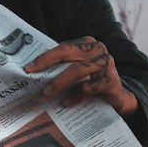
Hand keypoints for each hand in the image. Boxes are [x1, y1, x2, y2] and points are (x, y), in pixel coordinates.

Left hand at [24, 37, 138, 116]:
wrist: (118, 98)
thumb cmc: (93, 82)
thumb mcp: (78, 71)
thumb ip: (63, 67)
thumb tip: (36, 74)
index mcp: (87, 44)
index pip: (62, 47)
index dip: (44, 57)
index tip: (29, 67)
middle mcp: (97, 49)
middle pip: (68, 54)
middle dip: (48, 64)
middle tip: (33, 77)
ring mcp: (106, 63)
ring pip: (77, 70)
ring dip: (59, 82)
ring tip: (46, 93)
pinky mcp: (111, 80)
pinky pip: (88, 87)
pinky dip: (75, 96)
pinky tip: (67, 102)